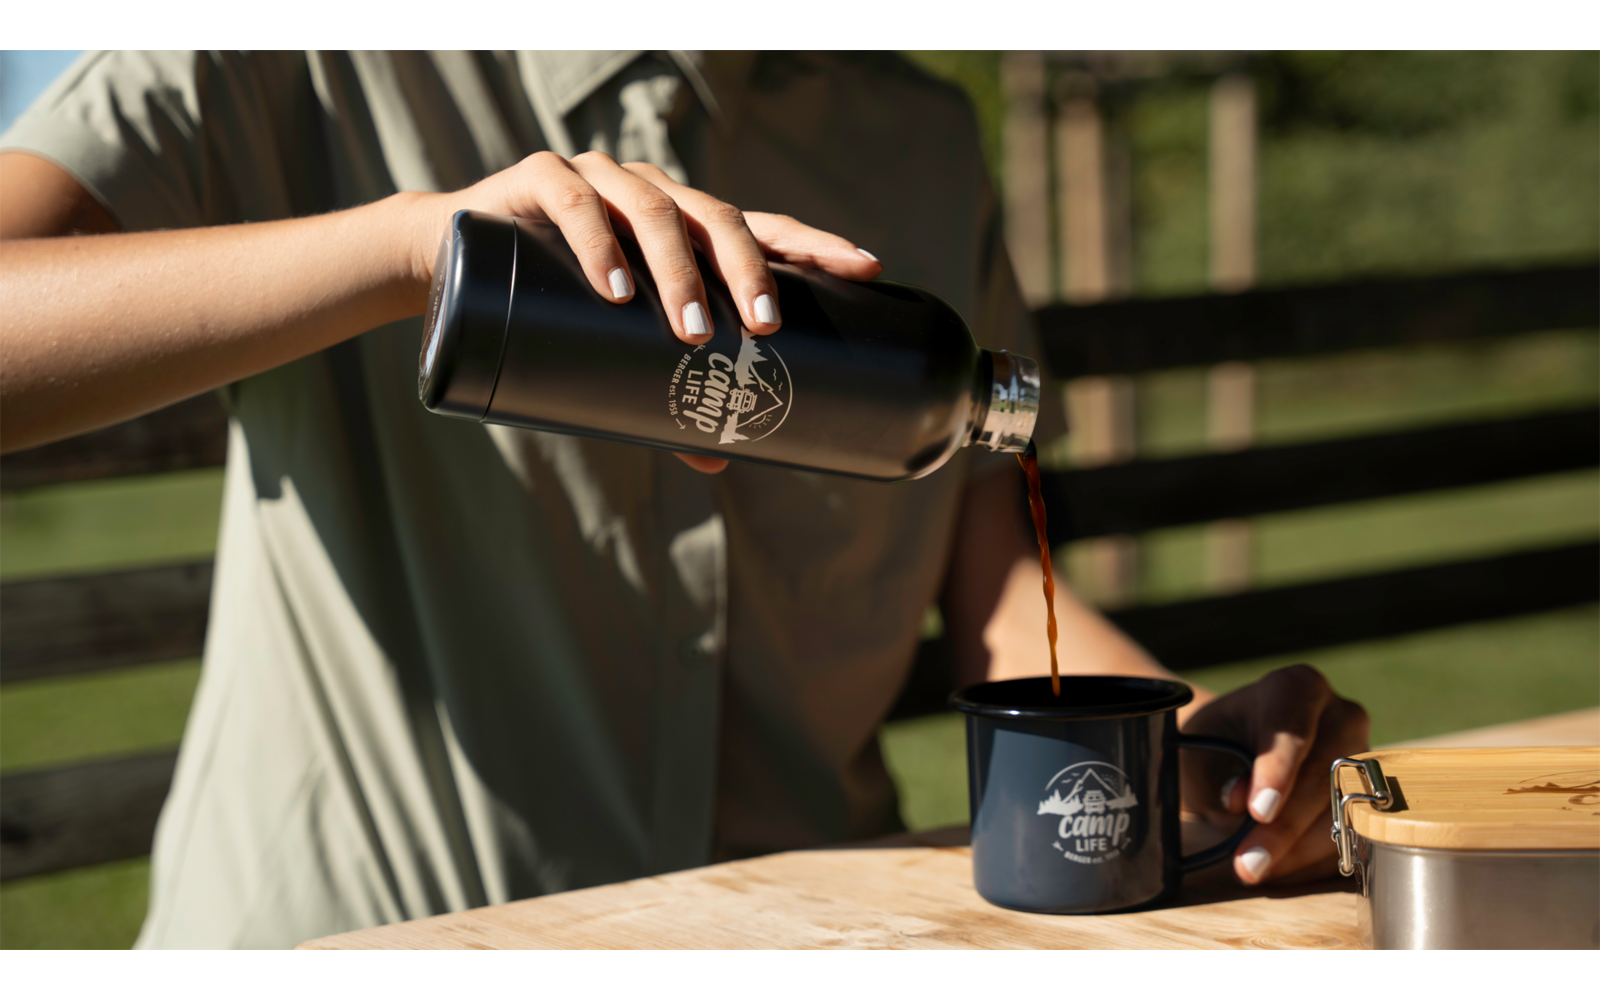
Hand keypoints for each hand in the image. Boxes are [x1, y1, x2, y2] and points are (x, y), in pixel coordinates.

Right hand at [404, 153, 880, 473]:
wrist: (450, 267)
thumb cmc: (552, 308)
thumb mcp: (612, 350)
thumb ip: (660, 394)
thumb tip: (719, 461)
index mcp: (684, 225)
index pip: (763, 227)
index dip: (815, 245)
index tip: (867, 269)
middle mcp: (653, 192)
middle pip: (716, 216)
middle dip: (747, 270)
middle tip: (763, 327)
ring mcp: (600, 179)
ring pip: (653, 208)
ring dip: (678, 270)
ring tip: (691, 330)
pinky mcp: (541, 179)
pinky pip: (577, 203)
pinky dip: (598, 244)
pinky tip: (614, 287)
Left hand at [1180, 664, 1369, 884]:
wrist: (1234, 753)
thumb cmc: (1213, 746)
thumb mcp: (1198, 753)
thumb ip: (1216, 773)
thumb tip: (1239, 800)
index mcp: (1296, 687)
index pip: (1292, 726)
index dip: (1278, 769)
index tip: (1259, 810)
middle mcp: (1341, 715)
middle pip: (1323, 775)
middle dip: (1285, 825)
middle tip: (1248, 863)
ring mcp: (1365, 757)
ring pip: (1344, 810)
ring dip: (1299, 850)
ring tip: (1254, 869)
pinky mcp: (1372, 796)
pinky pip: (1353, 834)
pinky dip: (1313, 858)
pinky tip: (1278, 868)